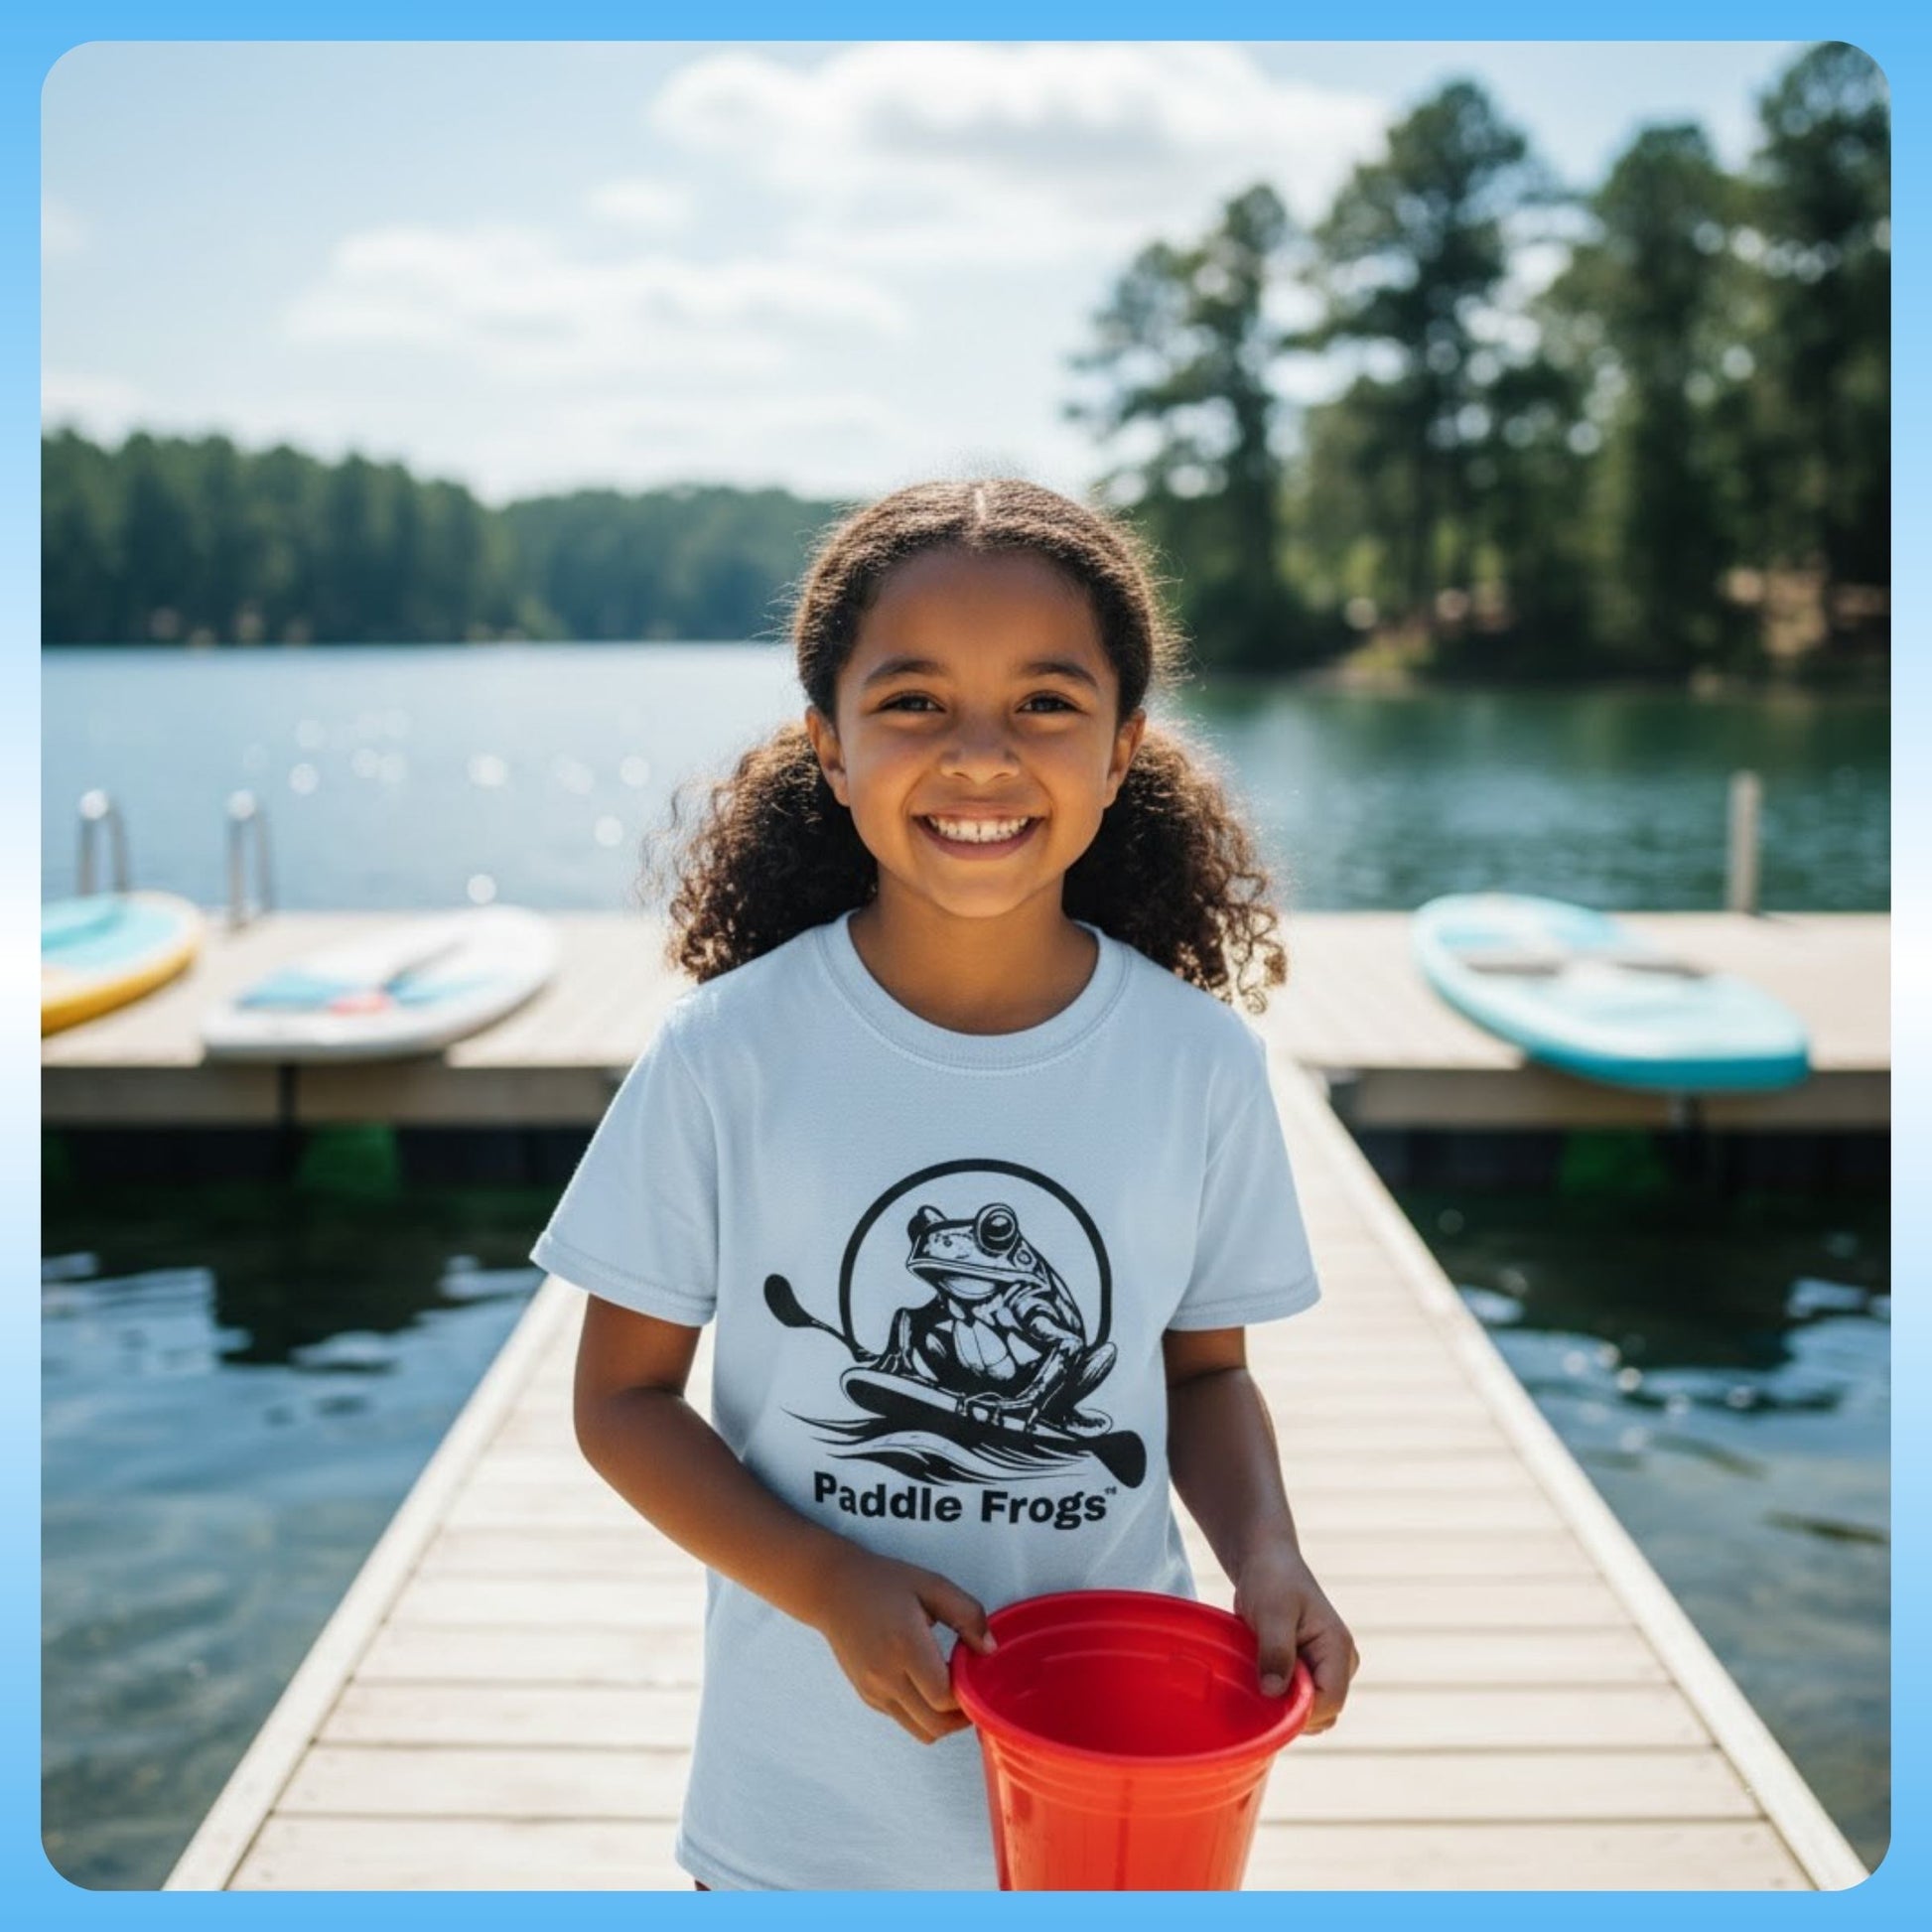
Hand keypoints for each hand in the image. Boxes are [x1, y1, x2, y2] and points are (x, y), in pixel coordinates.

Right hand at [806, 1542, 996, 1745]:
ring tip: (951, 1689)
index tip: (975, 1673)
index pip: (944, 1697)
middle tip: (972, 1689)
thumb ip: (967, 1613)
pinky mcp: (867, 1696)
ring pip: (921, 1731)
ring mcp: (874, 1691)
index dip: (968, 1694)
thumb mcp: (932, 1585)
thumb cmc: (884, 1583)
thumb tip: (989, 1649)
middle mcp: (886, 1676)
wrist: (833, 1590)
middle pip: (936, 1725)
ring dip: (943, 1720)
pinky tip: (926, 1683)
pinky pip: (904, 1720)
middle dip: (961, 1716)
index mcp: (905, 1646)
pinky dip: (922, 1713)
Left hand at [1233, 1541, 1359, 1733]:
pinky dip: (1281, 1700)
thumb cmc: (1272, 1581)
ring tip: (1259, 1675)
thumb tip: (1274, 1692)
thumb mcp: (1272, 1611)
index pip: (1331, 1702)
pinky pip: (1301, 1703)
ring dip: (1284, 1705)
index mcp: (1339, 1649)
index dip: (1299, 1711)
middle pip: (1323, 1713)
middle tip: (1258, 1684)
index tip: (1265, 1699)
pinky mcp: (1312, 1673)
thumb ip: (1276, 1651)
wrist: (1267, 1564)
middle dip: (1291, 1710)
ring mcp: (1328, 1671)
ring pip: (1312, 1713)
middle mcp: (1341, 1665)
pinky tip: (1261, 1679)